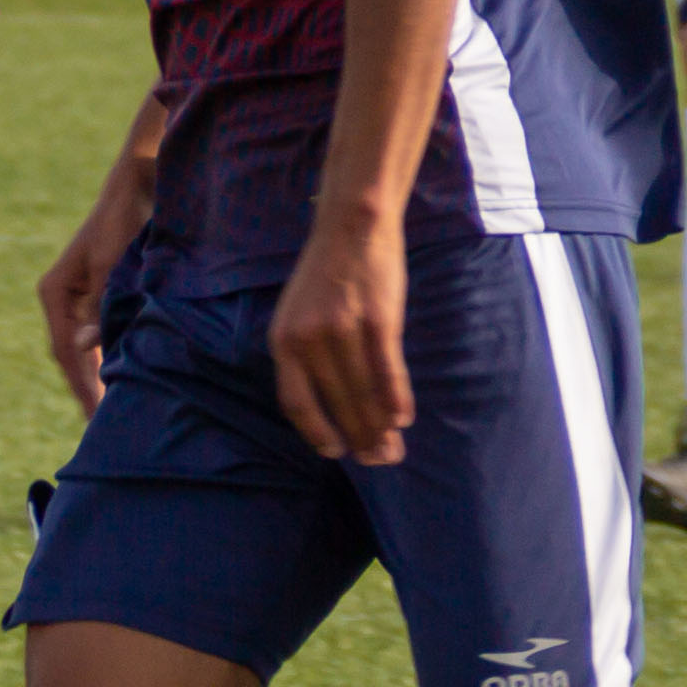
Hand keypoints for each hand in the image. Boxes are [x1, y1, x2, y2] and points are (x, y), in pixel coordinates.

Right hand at [37, 168, 147, 414]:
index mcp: (55, 293)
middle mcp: (63, 300)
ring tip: (113, 413)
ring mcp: (81, 299)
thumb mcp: (113, 266)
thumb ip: (99, 308)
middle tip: (101, 430)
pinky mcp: (101, 296)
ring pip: (86, 351)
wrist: (139, 186)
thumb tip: (84, 350)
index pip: (65, 351)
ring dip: (98, 377)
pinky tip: (126, 378)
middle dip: (87, 390)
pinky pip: (101, 337)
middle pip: (71, 357)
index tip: (94, 416)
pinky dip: (111, 359)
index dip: (80, 386)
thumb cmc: (123, 222)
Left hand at [268, 211, 414, 464]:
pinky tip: (403, 419)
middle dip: (359, 437)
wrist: (352, 226)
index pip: (296, 403)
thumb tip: (324, 402)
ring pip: (363, 393)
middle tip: (378, 460)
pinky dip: (396, 398)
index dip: (316, 432)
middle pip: (336, 403)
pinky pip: (388, 370)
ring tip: (393, 449)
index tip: (334, 451)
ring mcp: (344, 331)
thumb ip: (303, 354)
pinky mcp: (379, 321)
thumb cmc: (326, 274)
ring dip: (380, 428)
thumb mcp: (296, 314)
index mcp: (283, 341)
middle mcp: (309, 340)